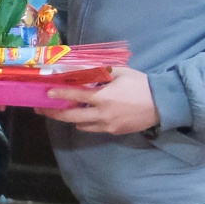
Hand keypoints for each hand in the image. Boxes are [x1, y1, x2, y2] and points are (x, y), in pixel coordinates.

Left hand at [43, 66, 158, 133]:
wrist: (162, 103)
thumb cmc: (141, 84)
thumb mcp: (120, 72)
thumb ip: (101, 73)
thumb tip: (83, 71)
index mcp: (103, 97)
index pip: (75, 97)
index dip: (60, 95)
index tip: (47, 93)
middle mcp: (101, 114)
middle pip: (71, 117)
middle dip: (54, 114)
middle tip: (42, 110)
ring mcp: (107, 125)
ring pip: (81, 125)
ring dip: (72, 118)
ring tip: (64, 111)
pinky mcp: (113, 132)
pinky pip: (93, 129)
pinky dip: (86, 122)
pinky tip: (86, 115)